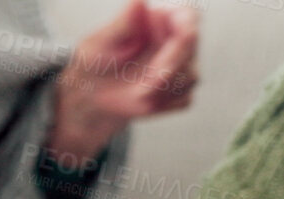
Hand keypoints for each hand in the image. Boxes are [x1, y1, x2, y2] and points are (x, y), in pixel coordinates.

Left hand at [49, 0, 199, 164]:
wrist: (92, 94)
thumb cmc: (96, 61)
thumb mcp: (101, 43)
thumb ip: (122, 24)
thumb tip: (138, 2)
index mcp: (161, 17)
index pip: (188, 15)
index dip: (187, 27)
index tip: (180, 38)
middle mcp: (177, 38)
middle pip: (191, 48)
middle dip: (170, 66)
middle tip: (147, 83)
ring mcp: (184, 64)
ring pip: (189, 77)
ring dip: (161, 89)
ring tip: (134, 91)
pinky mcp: (182, 89)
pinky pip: (182, 99)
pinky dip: (162, 104)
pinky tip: (141, 100)